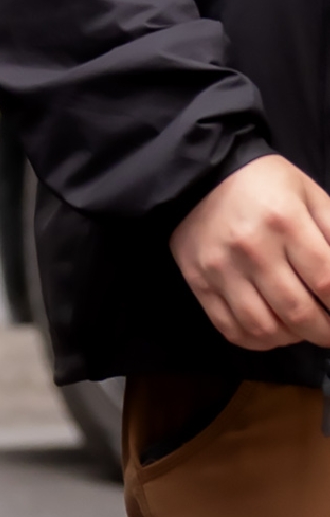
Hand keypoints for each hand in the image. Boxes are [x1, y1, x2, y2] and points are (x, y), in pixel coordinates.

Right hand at [170, 154, 329, 348]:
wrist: (200, 176)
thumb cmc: (264, 183)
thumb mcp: (309, 194)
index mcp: (285, 222)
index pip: (325, 281)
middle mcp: (252, 250)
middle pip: (297, 311)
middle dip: (324, 331)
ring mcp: (222, 270)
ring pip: (264, 327)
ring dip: (291, 338)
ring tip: (301, 330)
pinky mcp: (199, 283)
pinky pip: (230, 328)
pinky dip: (257, 341)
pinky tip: (272, 332)